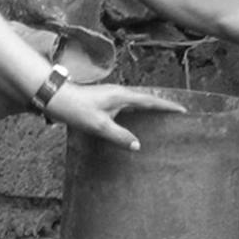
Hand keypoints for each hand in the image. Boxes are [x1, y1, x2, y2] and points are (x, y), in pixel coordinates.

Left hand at [43, 81, 185, 150]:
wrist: (55, 98)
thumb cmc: (77, 109)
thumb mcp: (99, 126)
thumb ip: (120, 136)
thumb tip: (138, 146)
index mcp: (122, 96)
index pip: (150, 100)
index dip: (167, 106)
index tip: (182, 110)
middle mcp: (119, 93)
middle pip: (146, 99)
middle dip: (161, 106)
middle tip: (176, 115)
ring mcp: (111, 96)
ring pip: (136, 102)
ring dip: (149, 108)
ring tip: (161, 118)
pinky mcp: (104, 101)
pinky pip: (127, 106)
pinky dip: (136, 112)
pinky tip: (135, 120)